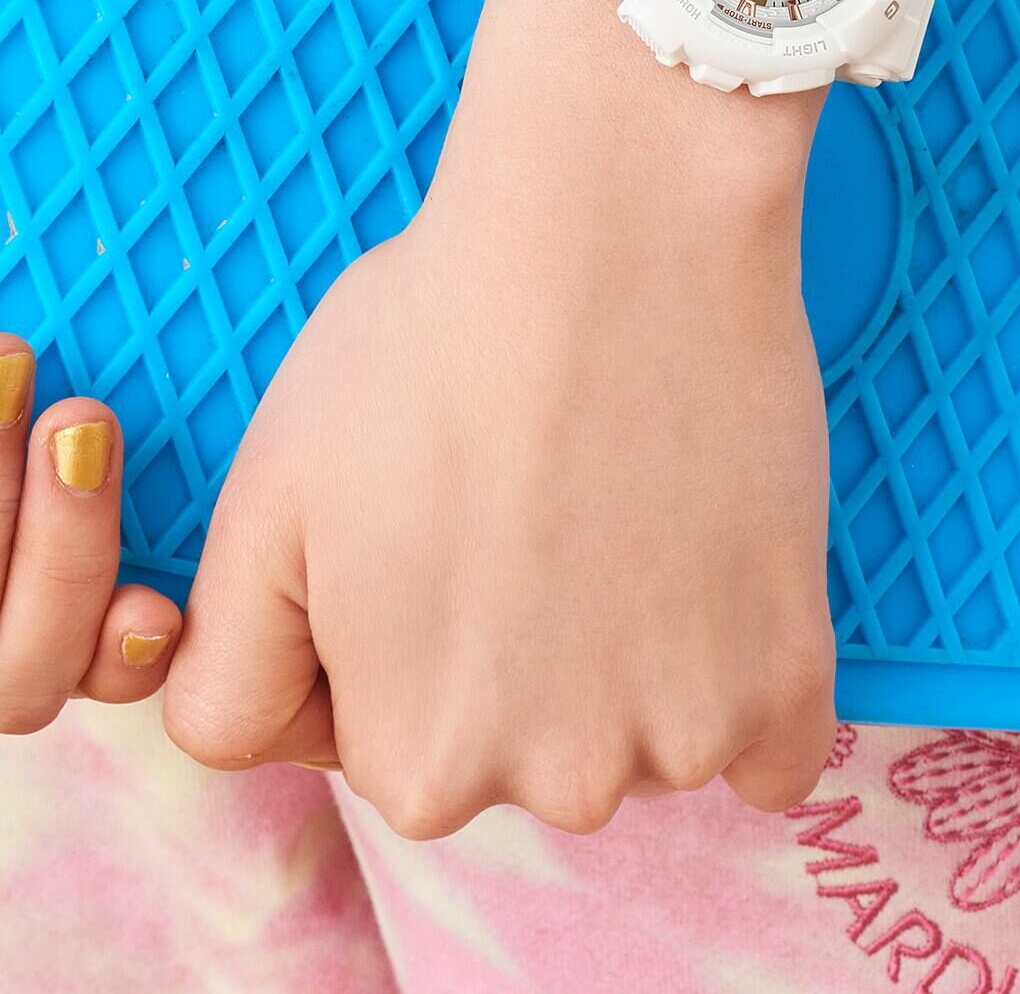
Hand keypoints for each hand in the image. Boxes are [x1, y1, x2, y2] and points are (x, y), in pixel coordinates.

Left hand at [164, 0, 837, 835]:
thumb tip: (250, 744)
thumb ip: (229, 670)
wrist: (610, 231)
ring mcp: (684, 741)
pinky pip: (758, 738)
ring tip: (600, 495)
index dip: (372, 628)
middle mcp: (552, 789)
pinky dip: (730, 666)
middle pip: (502, 748)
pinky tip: (690, 551)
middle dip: (493, 652)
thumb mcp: (264, 504)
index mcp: (412, 761)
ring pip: (623, 729)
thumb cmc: (426, 344)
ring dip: (611, 651)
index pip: (363, 741)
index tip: (411, 526)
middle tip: (509, 496)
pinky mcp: (790, 682)